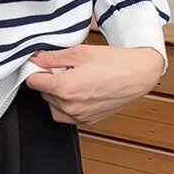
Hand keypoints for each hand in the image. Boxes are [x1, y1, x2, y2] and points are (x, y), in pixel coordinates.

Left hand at [25, 44, 164, 124]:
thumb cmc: (114, 62)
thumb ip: (52, 57)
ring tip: (72, 80)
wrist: (140, 74)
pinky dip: (66, 106)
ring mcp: (80, 116)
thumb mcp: (79, 52)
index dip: (36, 70)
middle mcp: (71, 106)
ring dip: (56, 94)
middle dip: (49, 80)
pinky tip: (78, 92)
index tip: (41, 64)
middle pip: (43, 93)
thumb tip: (35, 58)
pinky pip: (67, 116)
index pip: (33, 82)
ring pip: (53, 105)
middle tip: (63, 69)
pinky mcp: (89, 120)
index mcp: (65, 88)